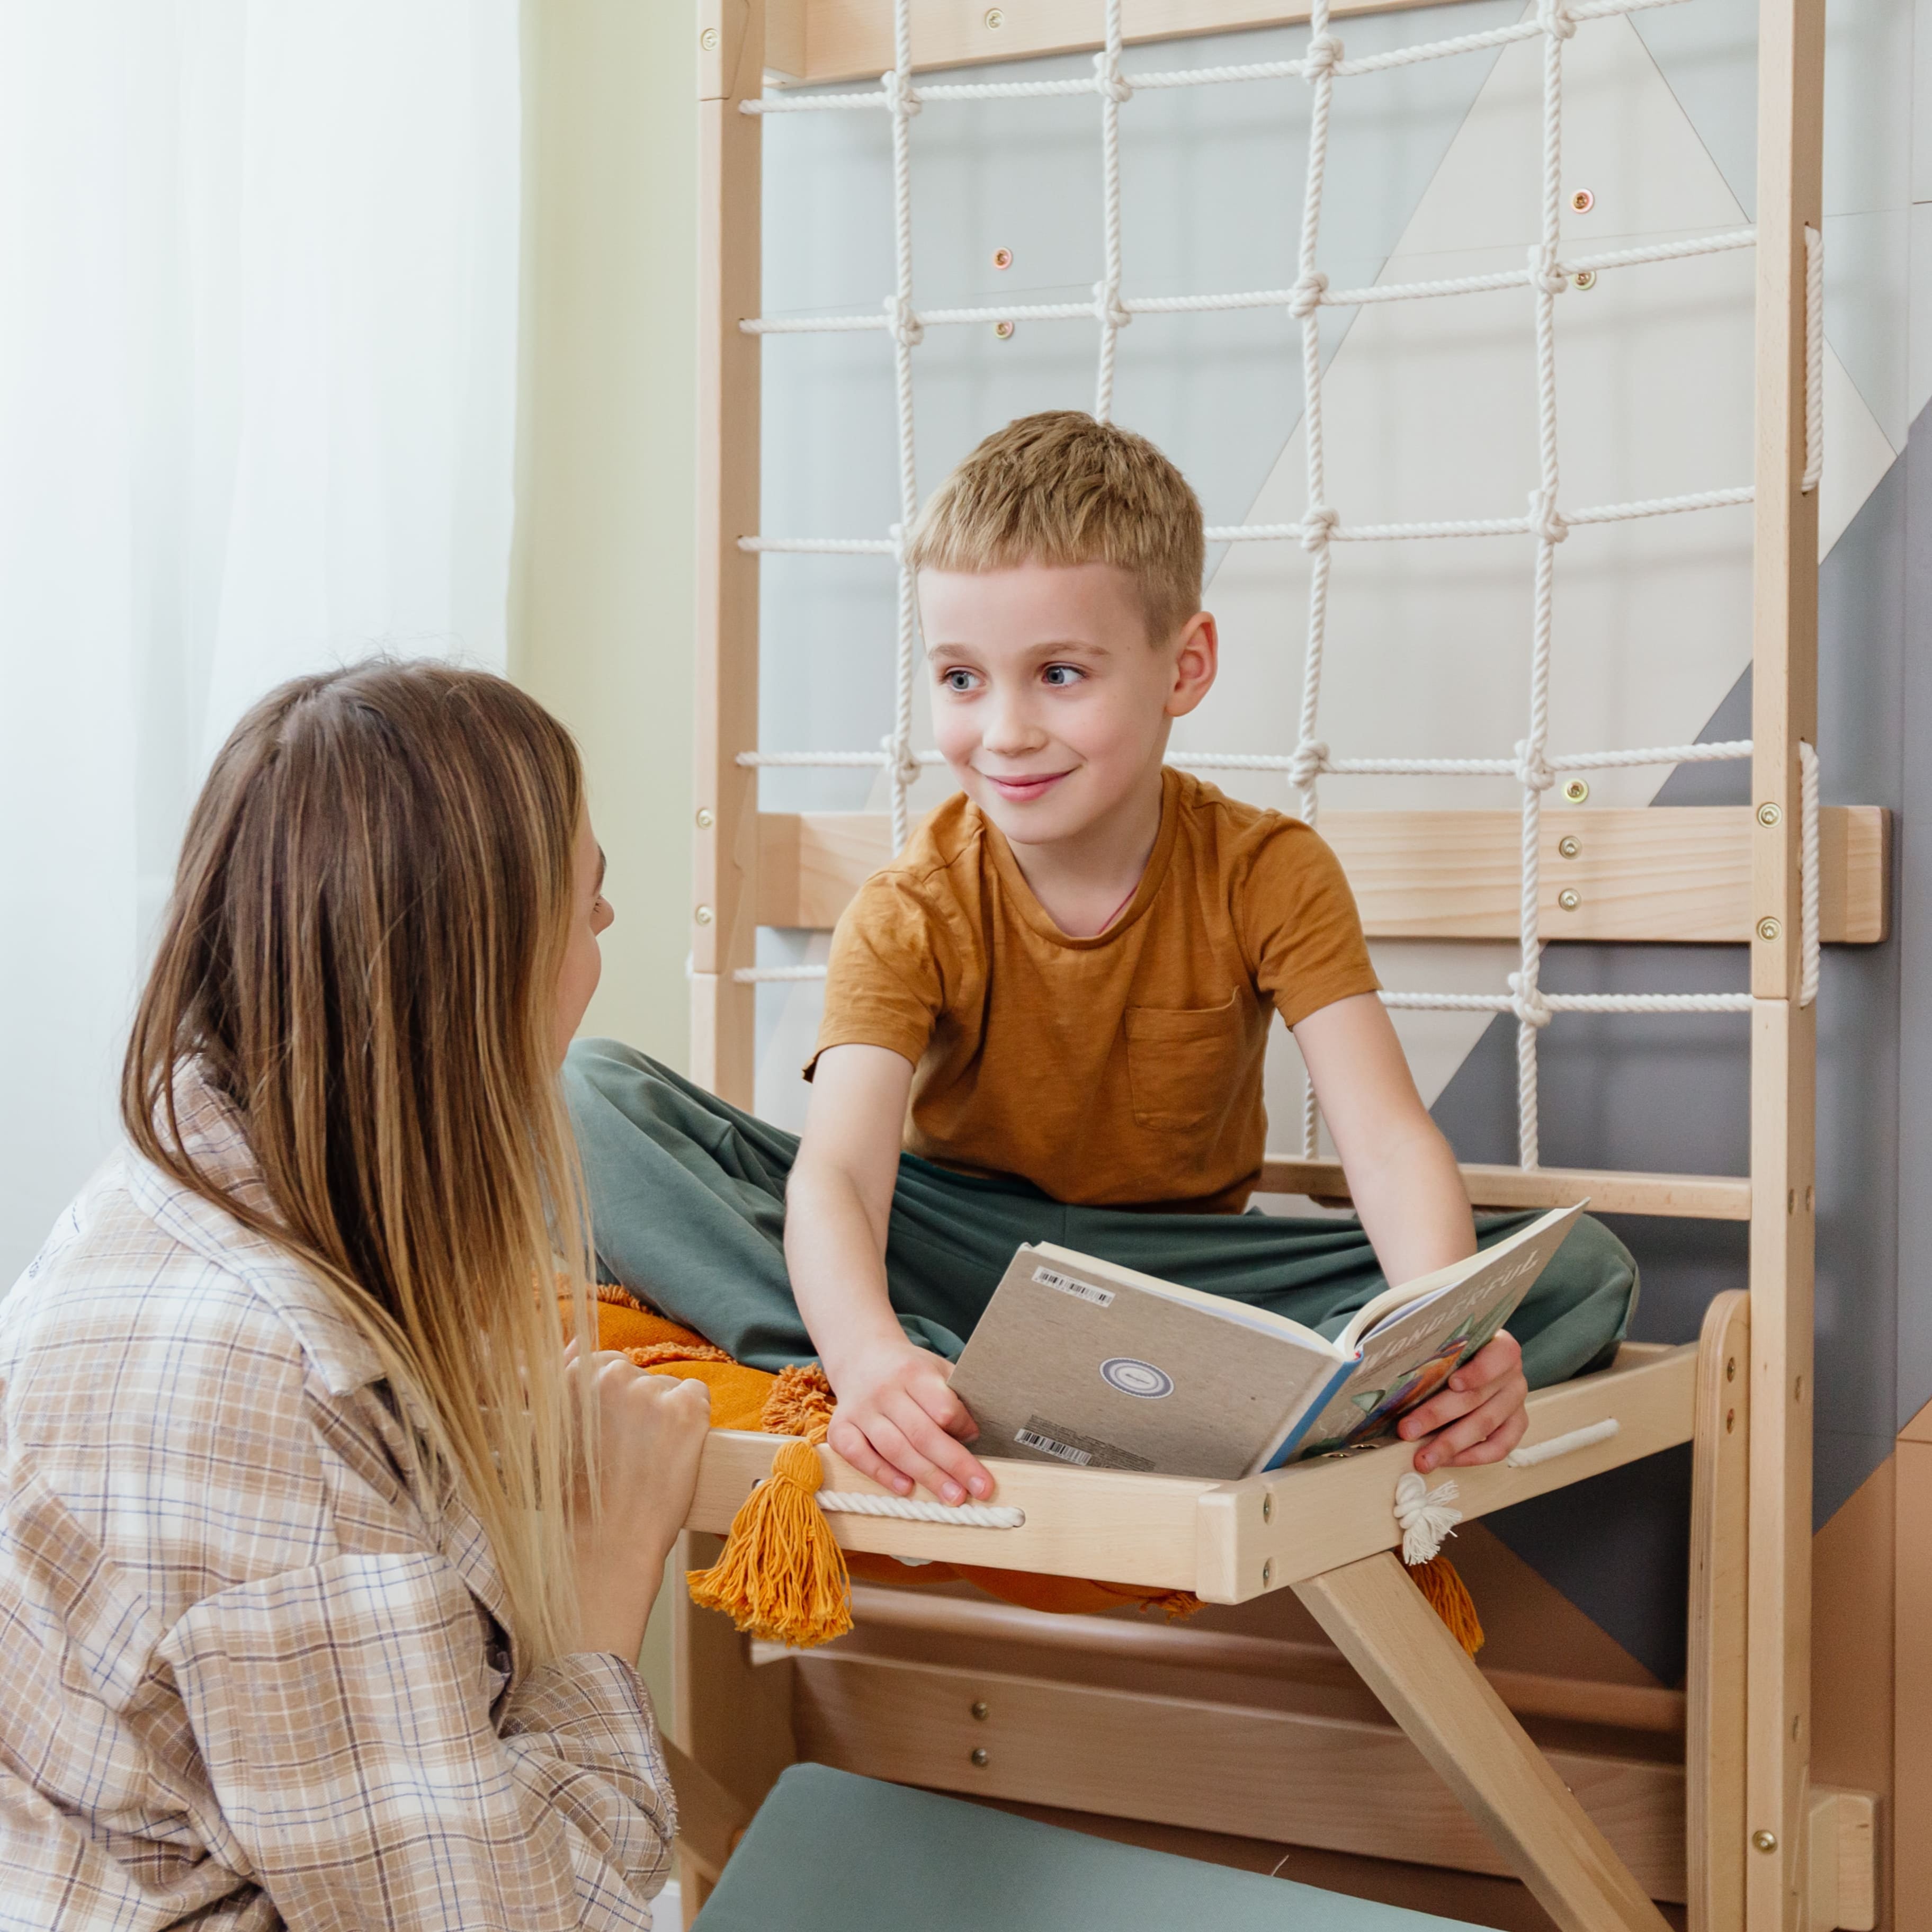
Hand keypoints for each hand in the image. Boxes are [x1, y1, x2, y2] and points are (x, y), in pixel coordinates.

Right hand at [566, 1342, 711, 1658]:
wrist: (606, 1548)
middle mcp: (610, 1378)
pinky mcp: (686, 1410)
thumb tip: (573, 1342)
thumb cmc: (572, 1500)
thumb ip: (557, 1384)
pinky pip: (696, 1395)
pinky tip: (673, 1452)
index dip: (609, 1400)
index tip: (609, 1430)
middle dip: (635, 1405)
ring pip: (665, 1388)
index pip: (603, 1363)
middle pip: (635, 1375)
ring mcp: (650, 1392)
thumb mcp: (547, 1437)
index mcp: (571, 1380)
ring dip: (661, 1416)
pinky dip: (691, 1419)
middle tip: (627, 1452)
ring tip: (646, 1461)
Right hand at [823, 1338, 992, 1505]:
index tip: (977, 1438)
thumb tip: (976, 1435)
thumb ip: (956, 1396)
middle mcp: (884, 1390)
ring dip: (926, 1476)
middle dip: (954, 1464)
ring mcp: (860, 1410)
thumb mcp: (936, 1369)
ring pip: (894, 1449)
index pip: (942, 1406)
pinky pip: (859, 1456)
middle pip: (922, 1434)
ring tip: (952, 1496)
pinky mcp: (839, 1428)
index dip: (962, 1426)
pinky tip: (906, 1488)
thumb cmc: (908, 1371)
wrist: (861, 1357)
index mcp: (913, 1372)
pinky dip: (882, 1474)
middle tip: (980, 1489)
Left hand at [1396, 1330, 1527, 1472]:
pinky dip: (1472, 1456)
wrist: (1472, 1358)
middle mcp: (1513, 1375)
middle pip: (1477, 1398)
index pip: (1497, 1357)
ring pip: (1485, 1426)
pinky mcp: (1515, 1424)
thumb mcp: (1444, 1343)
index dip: (1478, 1372)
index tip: (1453, 1382)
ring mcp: (1515, 1402)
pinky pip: (1499, 1446)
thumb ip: (1430, 1353)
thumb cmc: (1453, 1350)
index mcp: (1501, 1347)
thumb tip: (1376, 1366)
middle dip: (1438, 1416)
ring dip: (1450, 1445)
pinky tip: (1448, 1460)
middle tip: (1407, 1430)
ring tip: (1422, 1458)